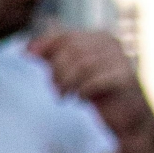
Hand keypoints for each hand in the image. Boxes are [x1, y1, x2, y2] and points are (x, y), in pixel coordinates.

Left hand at [31, 27, 153, 146]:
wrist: (127, 117)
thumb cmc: (97, 92)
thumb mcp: (72, 73)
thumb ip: (53, 58)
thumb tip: (26, 48)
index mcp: (98, 37)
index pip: (66, 35)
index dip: (44, 44)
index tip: (26, 54)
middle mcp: (111, 43)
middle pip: (72, 48)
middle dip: (57, 69)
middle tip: (55, 88)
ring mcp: (120, 59)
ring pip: (82, 64)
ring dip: (67, 82)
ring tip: (65, 96)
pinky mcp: (125, 78)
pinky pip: (95, 80)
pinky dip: (82, 91)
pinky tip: (81, 99)